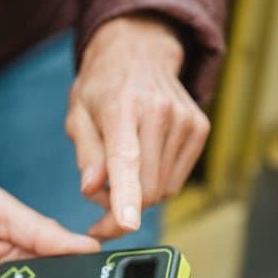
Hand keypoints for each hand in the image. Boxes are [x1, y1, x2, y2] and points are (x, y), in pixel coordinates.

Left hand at [66, 14, 210, 238]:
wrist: (140, 53)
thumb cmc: (102, 88)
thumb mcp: (78, 115)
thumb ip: (86, 154)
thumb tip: (91, 188)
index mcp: (121, 108)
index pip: (126, 159)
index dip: (125, 196)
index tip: (126, 224)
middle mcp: (159, 112)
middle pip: (146, 189)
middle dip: (119, 208)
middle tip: (99, 196)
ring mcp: (185, 120)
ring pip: (162, 190)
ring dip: (137, 194)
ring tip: (120, 170)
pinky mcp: (199, 129)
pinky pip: (175, 180)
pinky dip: (155, 182)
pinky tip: (142, 161)